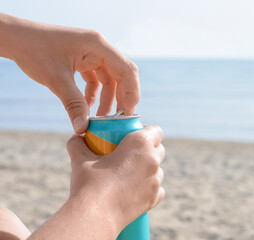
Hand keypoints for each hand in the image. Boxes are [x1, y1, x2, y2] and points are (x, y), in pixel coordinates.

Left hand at [0, 14, 139, 132]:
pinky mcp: (84, 60)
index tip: (128, 114)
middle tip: (118, 120)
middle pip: (122, 76)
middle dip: (122, 98)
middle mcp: (99, 48)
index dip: (132, 92)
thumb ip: (73, 104)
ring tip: (101, 119)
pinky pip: (96, 80)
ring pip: (109, 80)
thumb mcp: (56, 79)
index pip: (126, 70)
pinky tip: (86, 108)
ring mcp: (92, 54)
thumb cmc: (34, 50)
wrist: (16, 39)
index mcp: (98, 46)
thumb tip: (83, 129)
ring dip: (106, 99)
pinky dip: (93, 95)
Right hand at [66, 125, 164, 230]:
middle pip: (159, 149)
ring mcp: (155, 180)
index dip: (147, 130)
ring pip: (158, 169)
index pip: (155, 130)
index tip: (133, 135)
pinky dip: (149, 187)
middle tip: (130, 153)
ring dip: (149, 168)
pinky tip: (136, 188)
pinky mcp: (154, 198)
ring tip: (132, 172)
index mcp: (140, 143)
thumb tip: (76, 138)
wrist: (95, 215)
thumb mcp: (80, 158)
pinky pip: (158, 188)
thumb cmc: (89, 182)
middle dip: (148, 149)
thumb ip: (77, 143)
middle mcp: (152, 160)